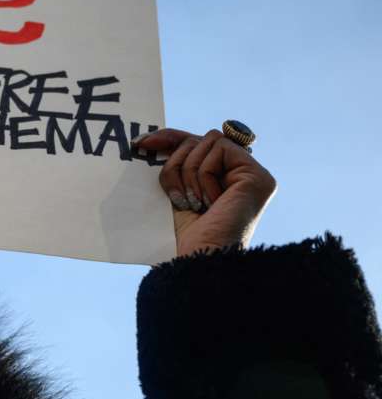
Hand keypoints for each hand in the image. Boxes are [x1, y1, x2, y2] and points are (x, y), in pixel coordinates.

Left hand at [134, 127, 276, 258]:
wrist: (197, 260)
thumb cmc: (182, 237)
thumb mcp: (171, 191)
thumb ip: (172, 165)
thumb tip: (148, 139)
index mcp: (218, 179)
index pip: (194, 143)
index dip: (169, 138)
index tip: (141, 144)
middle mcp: (238, 175)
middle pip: (197, 140)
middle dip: (175, 162)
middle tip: (175, 196)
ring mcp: (251, 175)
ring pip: (207, 140)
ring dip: (189, 172)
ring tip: (193, 204)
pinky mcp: (258, 176)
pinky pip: (220, 148)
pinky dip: (204, 173)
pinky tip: (210, 202)